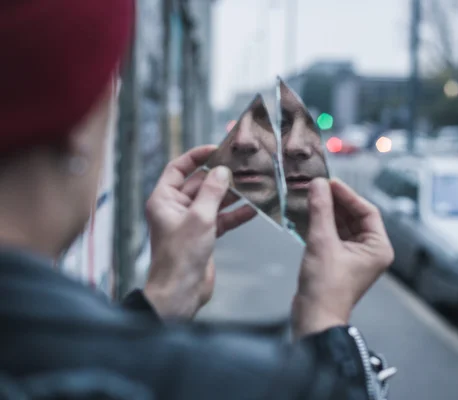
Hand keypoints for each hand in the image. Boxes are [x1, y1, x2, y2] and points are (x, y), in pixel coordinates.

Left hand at [143, 146, 256, 318]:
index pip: (178, 168)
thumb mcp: (200, 218)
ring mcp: (190, 222)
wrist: (181, 292)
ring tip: (252, 186)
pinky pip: (221, 219)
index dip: (196, 157)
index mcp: (164, 199)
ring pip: (213, 201)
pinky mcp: (204, 236)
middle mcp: (175, 208)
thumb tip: (222, 171)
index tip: (216, 150)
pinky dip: (235, 214)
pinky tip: (253, 209)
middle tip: (241, 168)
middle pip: (199, 184)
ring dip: (231, 196)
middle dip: (220, 177)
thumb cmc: (181, 256)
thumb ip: (213, 192)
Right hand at [292, 178, 393, 337]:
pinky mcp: (338, 261)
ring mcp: (354, 257)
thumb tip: (318, 185)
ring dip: (325, 213)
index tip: (330, 183)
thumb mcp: (322, 242)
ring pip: (341, 225)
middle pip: (353, 217)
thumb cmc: (326, 289)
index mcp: (378, 248)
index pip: (367, 211)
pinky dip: (320, 225)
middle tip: (317, 187)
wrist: (313, 318)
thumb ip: (321, 210)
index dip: (348, 195)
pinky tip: (306, 215)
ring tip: (309, 198)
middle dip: (335, 202)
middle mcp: (370, 251)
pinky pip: (331, 236)